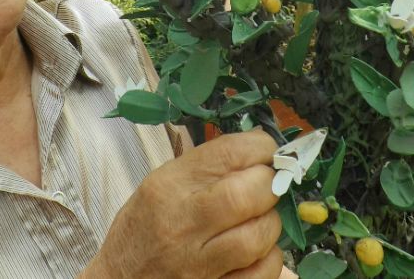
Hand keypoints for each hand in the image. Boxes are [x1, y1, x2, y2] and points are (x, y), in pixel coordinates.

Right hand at [82, 129, 282, 278]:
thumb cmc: (143, 230)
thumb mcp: (161, 186)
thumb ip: (206, 169)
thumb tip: (258, 152)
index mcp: (169, 187)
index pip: (228, 154)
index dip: (261, 148)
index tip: (267, 152)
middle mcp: (182, 223)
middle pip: (248, 194)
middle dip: (270, 185)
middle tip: (267, 186)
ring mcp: (197, 263)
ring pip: (260, 235)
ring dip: (270, 223)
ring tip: (258, 219)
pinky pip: (262, 272)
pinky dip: (268, 258)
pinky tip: (255, 251)